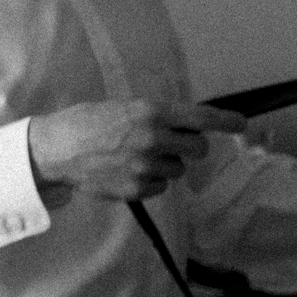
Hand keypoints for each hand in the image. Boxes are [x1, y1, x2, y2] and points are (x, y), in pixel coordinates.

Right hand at [26, 99, 245, 201]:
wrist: (55, 150)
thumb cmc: (85, 123)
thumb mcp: (120, 108)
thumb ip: (153, 116)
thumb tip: (185, 125)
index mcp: (150, 112)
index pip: (200, 117)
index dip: (226, 120)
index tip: (241, 123)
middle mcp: (153, 138)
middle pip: (198, 148)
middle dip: (189, 147)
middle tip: (170, 144)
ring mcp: (147, 166)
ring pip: (178, 169)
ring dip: (164, 164)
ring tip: (135, 158)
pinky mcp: (138, 189)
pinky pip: (160, 187)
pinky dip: (149, 181)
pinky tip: (126, 172)